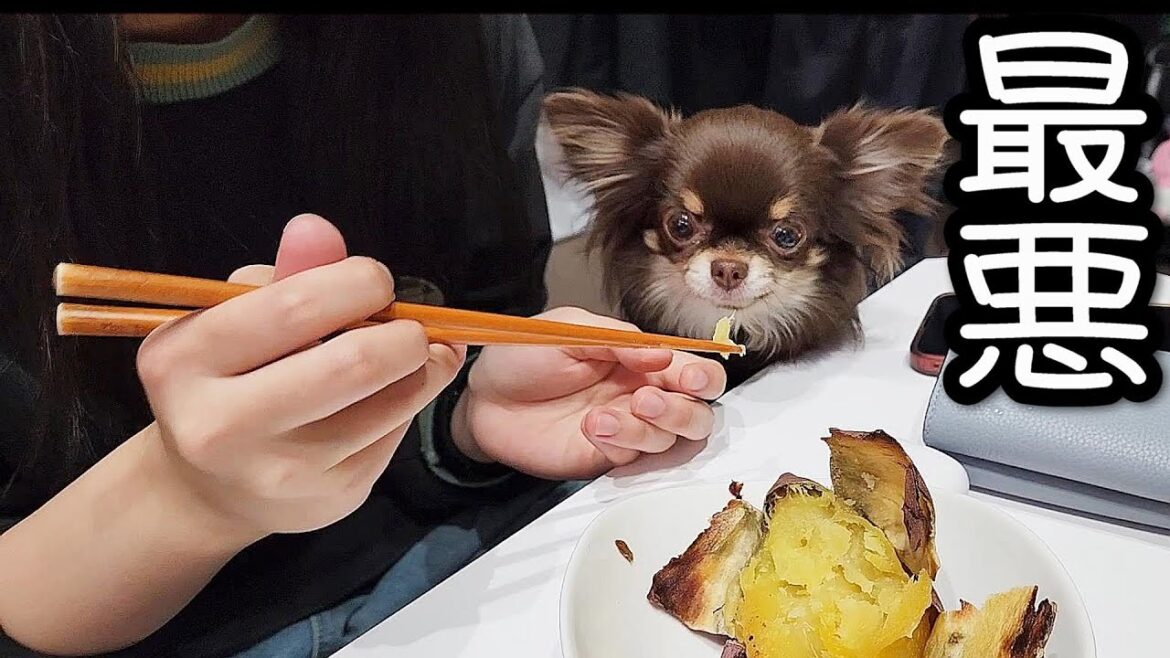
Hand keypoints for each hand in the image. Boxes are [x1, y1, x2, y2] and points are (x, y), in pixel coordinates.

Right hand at [137, 214, 464, 537]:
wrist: (212, 486)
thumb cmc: (228, 378)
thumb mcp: (237, 317)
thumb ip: (283, 272)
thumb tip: (317, 228)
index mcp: (183, 360)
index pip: (293, 306)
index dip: (356, 283)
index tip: (374, 281)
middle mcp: (220, 425)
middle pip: (353, 363)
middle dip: (404, 330)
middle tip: (411, 321)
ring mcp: (279, 472)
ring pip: (390, 401)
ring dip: (423, 365)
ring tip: (418, 349)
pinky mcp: (328, 497)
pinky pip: (395, 432)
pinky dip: (411, 399)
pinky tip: (400, 388)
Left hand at [452, 307, 726, 479]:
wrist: (483, 398)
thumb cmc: (523, 357)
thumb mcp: (568, 330)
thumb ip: (617, 340)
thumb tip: (661, 356)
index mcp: (641, 360)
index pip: (695, 371)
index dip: (702, 376)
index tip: (687, 378)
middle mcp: (643, 395)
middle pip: (698, 414)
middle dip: (682, 411)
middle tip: (645, 400)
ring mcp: (627, 430)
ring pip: (670, 442)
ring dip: (645, 430)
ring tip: (601, 416)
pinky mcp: (606, 458)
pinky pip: (634, 460)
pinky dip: (620, 445)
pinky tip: (592, 429)